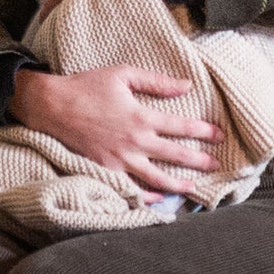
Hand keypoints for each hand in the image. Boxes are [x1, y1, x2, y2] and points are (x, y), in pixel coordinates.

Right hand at [12, 64, 219, 193]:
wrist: (53, 107)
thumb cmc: (87, 86)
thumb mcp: (123, 74)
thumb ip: (156, 82)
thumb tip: (186, 85)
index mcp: (142, 117)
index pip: (183, 127)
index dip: (205, 132)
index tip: (220, 136)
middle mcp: (135, 142)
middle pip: (176, 155)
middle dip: (200, 160)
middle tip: (216, 164)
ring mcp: (120, 160)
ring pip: (157, 178)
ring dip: (178, 184)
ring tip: (193, 188)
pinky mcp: (106, 170)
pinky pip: (130, 188)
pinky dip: (146, 196)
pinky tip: (159, 198)